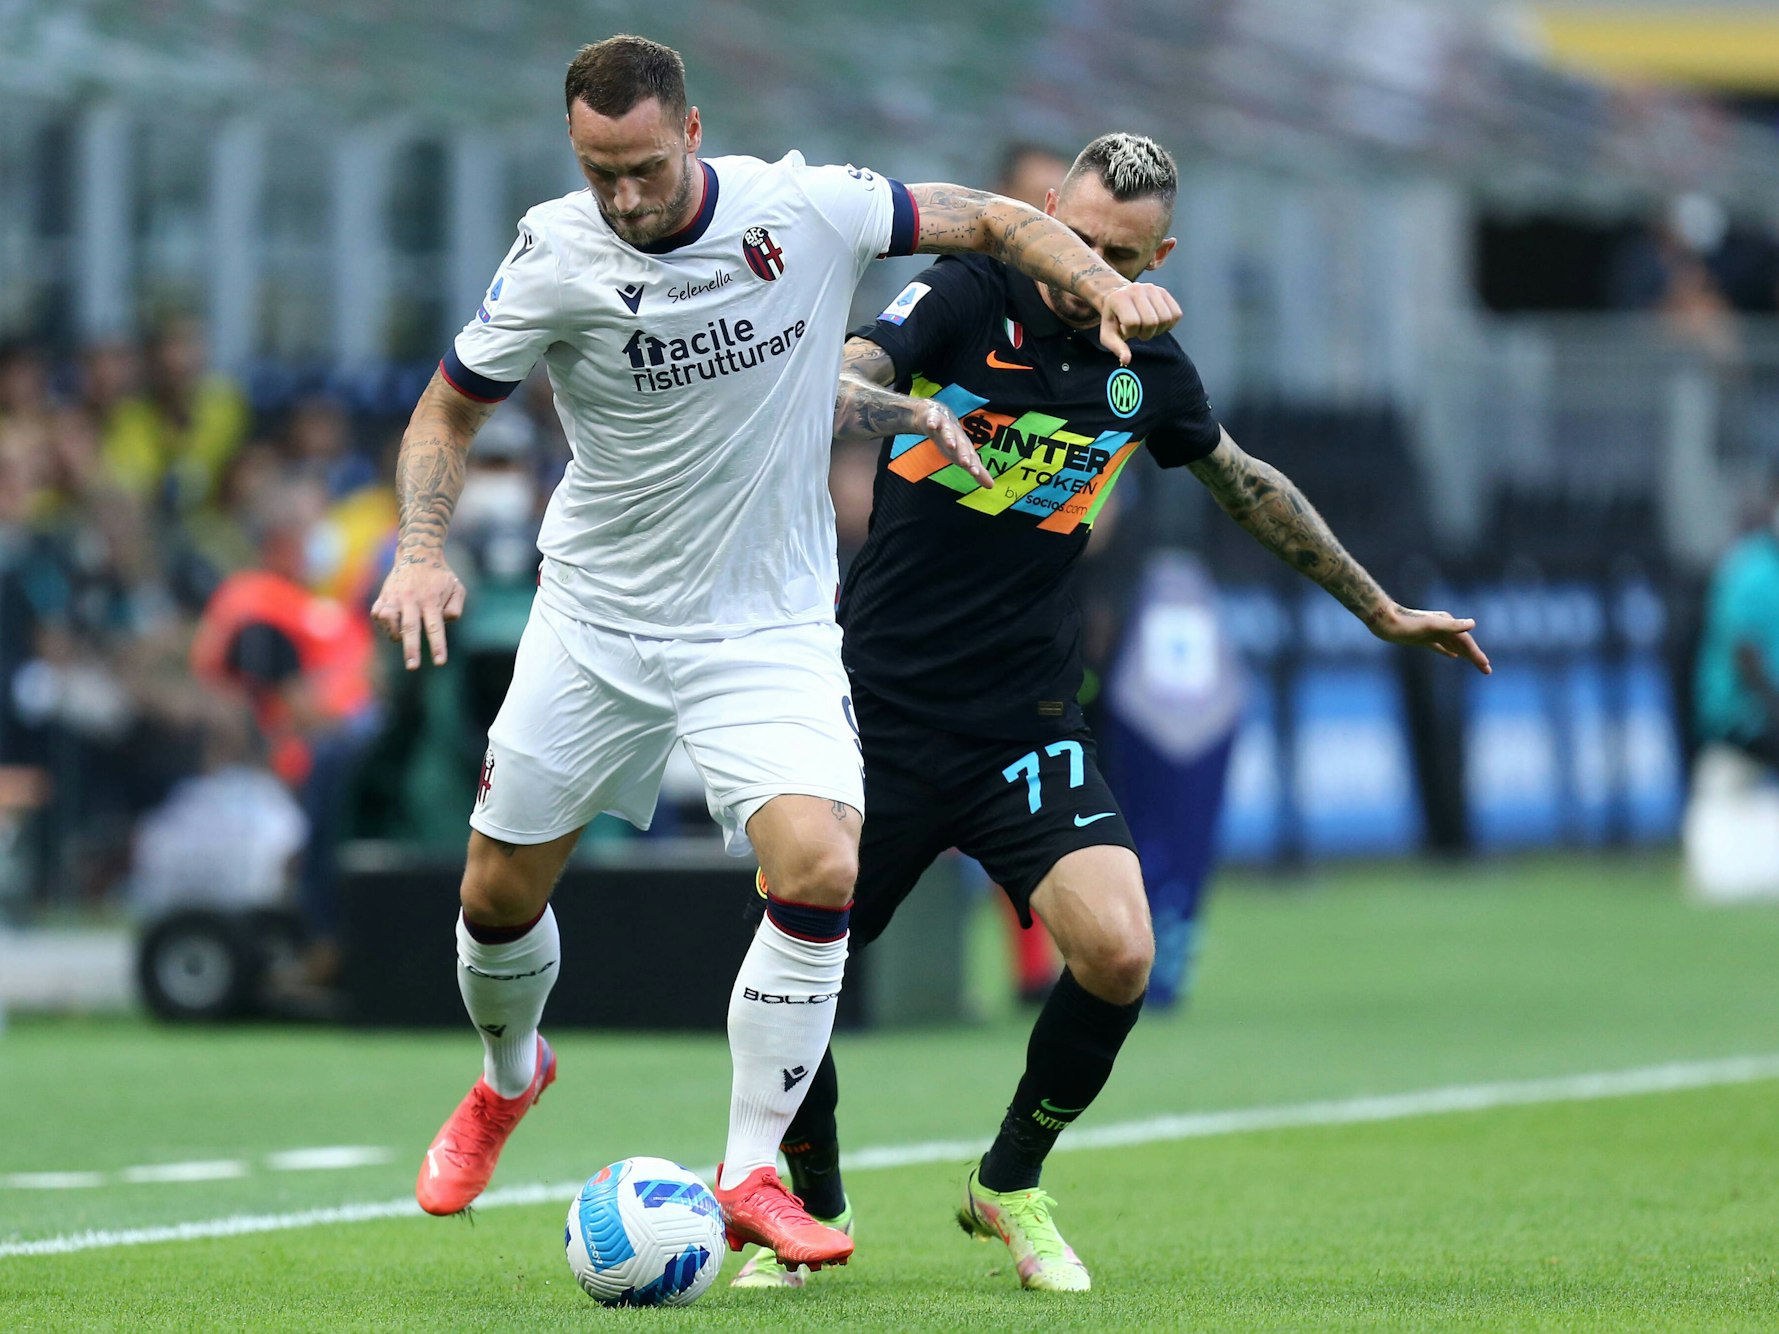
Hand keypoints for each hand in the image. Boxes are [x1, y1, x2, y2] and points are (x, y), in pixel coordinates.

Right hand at [371, 556, 466, 668]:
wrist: (417, 552)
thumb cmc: (440, 575)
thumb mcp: (457, 587)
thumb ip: (456, 607)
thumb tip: (446, 621)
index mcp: (432, 600)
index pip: (435, 628)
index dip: (437, 646)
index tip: (439, 662)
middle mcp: (412, 600)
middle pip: (410, 628)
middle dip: (411, 650)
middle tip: (412, 667)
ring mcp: (395, 597)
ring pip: (389, 621)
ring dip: (395, 634)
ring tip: (400, 637)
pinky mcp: (384, 596)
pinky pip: (378, 614)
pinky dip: (384, 624)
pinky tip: (393, 625)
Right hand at [916, 399, 990, 488]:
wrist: (938, 415)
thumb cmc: (953, 440)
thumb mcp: (962, 456)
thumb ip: (977, 470)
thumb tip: (991, 486)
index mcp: (964, 447)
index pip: (970, 458)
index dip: (973, 465)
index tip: (975, 473)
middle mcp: (957, 436)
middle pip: (961, 445)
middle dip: (963, 453)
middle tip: (965, 463)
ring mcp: (945, 427)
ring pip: (948, 432)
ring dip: (950, 438)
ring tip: (951, 445)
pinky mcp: (933, 419)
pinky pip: (932, 420)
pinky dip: (932, 423)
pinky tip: (931, 426)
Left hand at [1098, 282, 1181, 364]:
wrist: (1119, 298)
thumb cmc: (1114, 319)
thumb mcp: (1108, 334)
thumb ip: (1116, 347)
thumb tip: (1126, 361)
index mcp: (1120, 298)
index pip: (1133, 322)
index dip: (1130, 332)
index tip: (1125, 329)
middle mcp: (1137, 289)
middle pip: (1152, 321)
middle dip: (1146, 333)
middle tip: (1138, 331)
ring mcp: (1152, 289)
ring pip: (1166, 318)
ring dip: (1158, 330)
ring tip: (1146, 327)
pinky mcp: (1164, 292)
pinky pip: (1176, 314)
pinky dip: (1169, 324)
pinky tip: (1157, 324)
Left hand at [1367, 604, 1490, 673]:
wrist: (1386, 621)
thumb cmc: (1408, 624)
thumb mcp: (1431, 626)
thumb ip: (1452, 626)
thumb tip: (1472, 624)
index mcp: (1447, 624)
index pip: (1466, 642)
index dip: (1477, 655)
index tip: (1486, 667)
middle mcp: (1443, 627)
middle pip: (1463, 644)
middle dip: (1475, 657)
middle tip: (1487, 671)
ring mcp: (1433, 633)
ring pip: (1454, 645)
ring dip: (1465, 654)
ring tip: (1476, 664)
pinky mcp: (1422, 638)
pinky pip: (1440, 646)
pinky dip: (1449, 651)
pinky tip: (1453, 656)